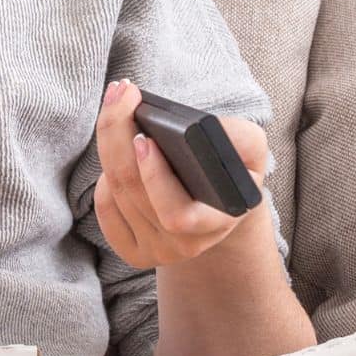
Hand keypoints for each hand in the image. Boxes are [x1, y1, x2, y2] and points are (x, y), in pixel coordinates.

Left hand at [92, 81, 269, 268]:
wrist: (220, 203)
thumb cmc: (232, 170)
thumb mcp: (252, 151)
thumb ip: (243, 139)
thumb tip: (206, 129)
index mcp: (219, 223)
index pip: (176, 213)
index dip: (154, 176)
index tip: (144, 138)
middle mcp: (187, 245)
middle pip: (134, 192)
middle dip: (117, 141)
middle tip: (119, 102)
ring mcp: (158, 252)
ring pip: (116, 196)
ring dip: (109, 149)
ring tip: (117, 113)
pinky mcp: (134, 253)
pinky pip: (106, 212)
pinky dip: (103, 181)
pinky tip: (113, 156)